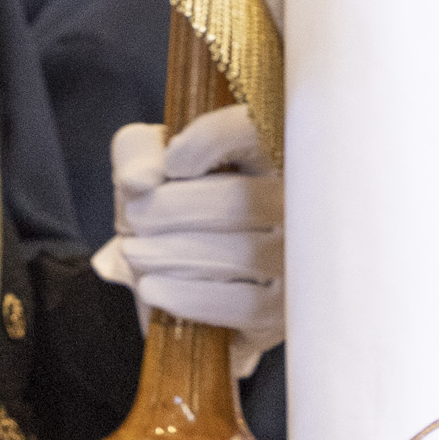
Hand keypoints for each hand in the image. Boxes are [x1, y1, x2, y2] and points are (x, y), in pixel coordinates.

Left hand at [100, 106, 283, 368]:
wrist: (185, 272)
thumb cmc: (177, 202)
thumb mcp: (151, 162)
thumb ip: (139, 152)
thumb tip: (139, 181)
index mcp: (275, 147)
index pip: (258, 132)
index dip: (211, 141)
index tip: (171, 162)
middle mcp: (304, 200)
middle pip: (240, 200)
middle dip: (171, 211)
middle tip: (134, 219)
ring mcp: (303, 258)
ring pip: (243, 254)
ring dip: (174, 253)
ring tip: (134, 252)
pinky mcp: (290, 307)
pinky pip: (245, 304)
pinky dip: (191, 296)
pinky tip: (152, 287)